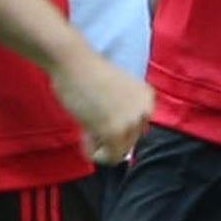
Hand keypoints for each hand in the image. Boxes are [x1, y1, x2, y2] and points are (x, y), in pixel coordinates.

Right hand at [50, 44, 154, 164]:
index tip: (98, 113)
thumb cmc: (87, 74)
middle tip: (89, 118)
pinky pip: (107, 158)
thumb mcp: (116, 94)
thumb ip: (124, 115)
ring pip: (118, 153)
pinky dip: (92, 152)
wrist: (73, 62)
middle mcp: (145, 110)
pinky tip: (84, 132)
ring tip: (86, 122)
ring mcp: (131, 122)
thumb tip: (124, 150)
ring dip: (98, 144)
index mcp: (147, 98)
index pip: (135, 130)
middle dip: (106, 137)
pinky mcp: (115, 132)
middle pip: (128, 144)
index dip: (113, 127)